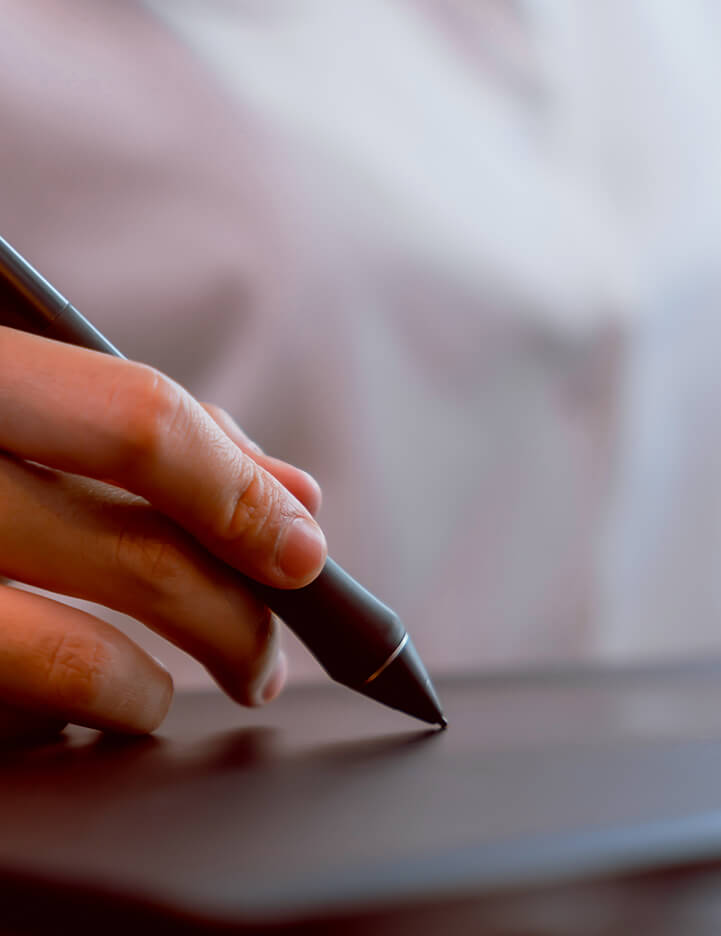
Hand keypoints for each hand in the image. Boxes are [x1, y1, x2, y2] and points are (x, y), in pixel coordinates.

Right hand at [0, 326, 327, 739]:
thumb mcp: (14, 389)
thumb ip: (139, 430)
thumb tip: (293, 495)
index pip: (138, 421)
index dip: (239, 491)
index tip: (305, 549)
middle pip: (133, 551)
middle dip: (234, 613)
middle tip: (272, 647)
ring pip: (66, 656)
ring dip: (158, 686)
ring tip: (189, 690)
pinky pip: (4, 703)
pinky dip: (71, 716)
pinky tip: (94, 712)